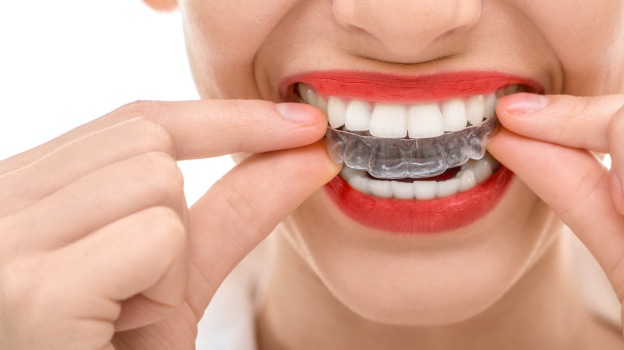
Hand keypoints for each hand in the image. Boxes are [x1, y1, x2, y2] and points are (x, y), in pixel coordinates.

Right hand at [0, 100, 339, 348]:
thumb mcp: (175, 279)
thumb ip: (230, 211)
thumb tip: (307, 152)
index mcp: (19, 192)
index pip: (134, 121)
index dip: (226, 118)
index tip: (302, 123)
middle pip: (149, 145)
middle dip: (177, 217)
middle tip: (135, 296)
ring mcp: (3, 243)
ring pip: (157, 181)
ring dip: (169, 264)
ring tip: (117, 319)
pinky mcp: (35, 290)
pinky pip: (158, 236)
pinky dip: (164, 289)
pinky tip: (116, 331)